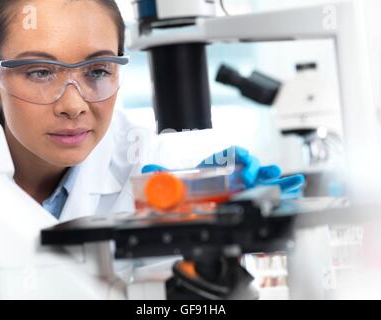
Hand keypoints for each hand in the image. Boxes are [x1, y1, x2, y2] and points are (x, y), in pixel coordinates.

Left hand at [142, 146, 304, 195]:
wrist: (189, 191)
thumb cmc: (187, 182)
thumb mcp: (175, 177)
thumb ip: (162, 174)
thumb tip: (148, 169)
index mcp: (217, 162)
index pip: (233, 153)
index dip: (242, 158)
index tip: (245, 169)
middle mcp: (231, 169)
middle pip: (250, 164)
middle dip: (259, 169)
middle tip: (261, 177)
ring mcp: (240, 180)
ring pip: (262, 176)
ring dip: (276, 178)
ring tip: (294, 181)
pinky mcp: (246, 191)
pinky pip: (266, 188)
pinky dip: (280, 188)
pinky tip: (294, 189)